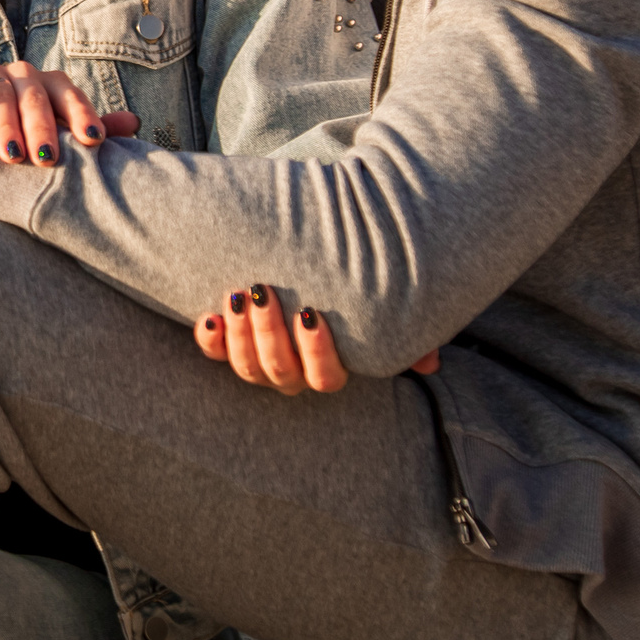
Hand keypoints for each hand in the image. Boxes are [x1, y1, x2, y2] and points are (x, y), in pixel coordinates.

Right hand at [0, 63, 136, 166]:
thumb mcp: (56, 135)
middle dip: (42, 128)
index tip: (92, 140)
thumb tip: (134, 123)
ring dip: (6, 124)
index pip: (69, 95)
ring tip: (12, 155)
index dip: (81, 115)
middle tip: (46, 159)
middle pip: (35, 95)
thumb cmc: (23, 138)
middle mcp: (22, 75)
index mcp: (49, 85)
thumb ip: (87, 128)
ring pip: (0, 93)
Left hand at [192, 283, 444, 393]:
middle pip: (279, 372)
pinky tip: (208, 318)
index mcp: (328, 367)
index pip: (325, 377)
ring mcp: (258, 359)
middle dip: (269, 334)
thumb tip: (430, 362)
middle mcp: (292, 372)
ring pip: (247, 367)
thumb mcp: (378, 309)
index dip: (316, 352)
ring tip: (239, 295)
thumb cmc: (349, 287)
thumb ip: (408, 333)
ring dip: (241, 334)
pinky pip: (215, 354)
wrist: (303, 262)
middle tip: (263, 292)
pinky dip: (209, 341)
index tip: (310, 314)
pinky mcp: (230, 341)